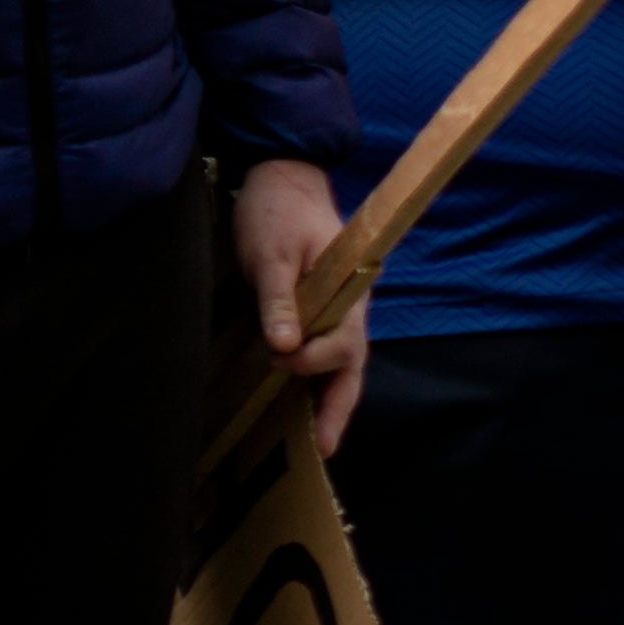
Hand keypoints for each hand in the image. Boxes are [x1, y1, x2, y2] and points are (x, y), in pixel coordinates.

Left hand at [233, 151, 368, 453]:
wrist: (284, 176)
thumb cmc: (275, 211)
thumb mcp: (269, 252)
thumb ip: (279, 299)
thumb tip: (284, 346)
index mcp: (349, 290)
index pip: (342, 343)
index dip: (312, 360)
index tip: (278, 358)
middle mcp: (351, 304)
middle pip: (354, 363)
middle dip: (339, 406)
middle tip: (324, 448)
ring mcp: (339, 305)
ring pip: (344, 360)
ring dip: (331, 397)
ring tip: (320, 439)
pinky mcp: (321, 303)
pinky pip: (326, 346)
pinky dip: (318, 376)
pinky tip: (302, 398)